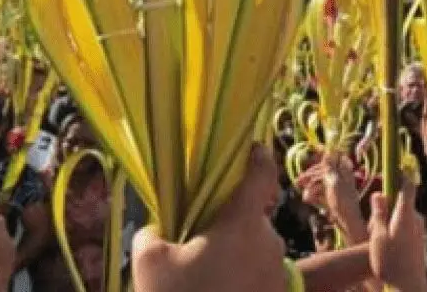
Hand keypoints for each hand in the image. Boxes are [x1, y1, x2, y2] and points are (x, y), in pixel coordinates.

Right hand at [132, 144, 287, 291]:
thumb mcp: (148, 261)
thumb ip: (153, 232)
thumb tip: (160, 229)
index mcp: (242, 224)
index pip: (260, 175)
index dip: (258, 157)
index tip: (254, 148)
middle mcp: (268, 243)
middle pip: (250, 220)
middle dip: (228, 228)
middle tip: (196, 247)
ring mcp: (277, 274)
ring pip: (255, 251)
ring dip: (235, 257)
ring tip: (204, 279)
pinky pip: (260, 277)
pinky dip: (242, 281)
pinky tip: (217, 290)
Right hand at [297, 154, 367, 242]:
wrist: (347, 223)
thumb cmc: (343, 202)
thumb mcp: (334, 183)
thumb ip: (330, 168)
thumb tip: (329, 151)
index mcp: (344, 172)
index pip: (331, 160)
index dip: (321, 160)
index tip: (310, 161)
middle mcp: (341, 178)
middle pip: (323, 172)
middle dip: (311, 177)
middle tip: (298, 181)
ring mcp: (336, 188)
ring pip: (320, 183)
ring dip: (311, 188)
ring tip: (305, 196)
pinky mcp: (332, 198)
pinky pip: (321, 193)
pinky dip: (314, 195)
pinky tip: (308, 200)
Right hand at [368, 181, 426, 291]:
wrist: (409, 286)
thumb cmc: (391, 262)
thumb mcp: (378, 236)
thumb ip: (379, 214)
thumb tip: (379, 193)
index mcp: (406, 214)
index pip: (407, 186)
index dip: (401, 175)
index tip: (392, 169)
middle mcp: (417, 219)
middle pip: (404, 202)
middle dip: (390, 203)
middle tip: (374, 212)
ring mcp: (420, 230)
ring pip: (404, 215)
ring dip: (392, 218)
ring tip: (378, 235)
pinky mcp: (420, 241)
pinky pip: (407, 227)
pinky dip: (397, 228)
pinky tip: (388, 244)